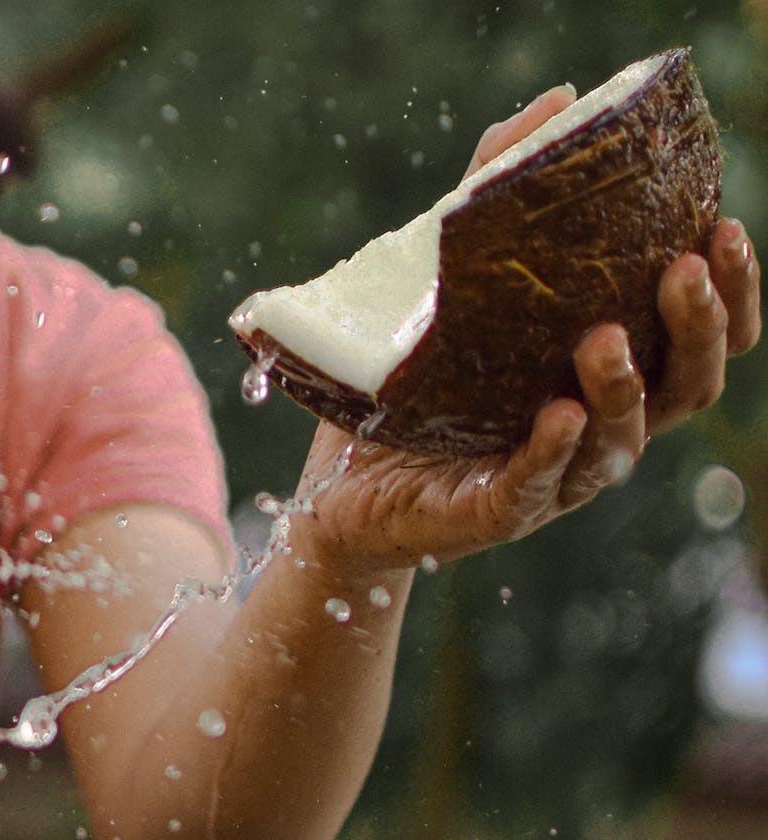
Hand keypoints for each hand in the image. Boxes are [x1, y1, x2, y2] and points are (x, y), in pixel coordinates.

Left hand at [293, 88, 760, 576]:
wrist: (338, 485)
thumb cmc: (412, 384)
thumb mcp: (452, 277)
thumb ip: (500, 192)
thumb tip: (556, 101)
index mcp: (606, 376)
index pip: (699, 342)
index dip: (730, 296)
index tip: (722, 230)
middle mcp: (596, 428)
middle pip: (686, 388)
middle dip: (697, 329)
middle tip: (683, 269)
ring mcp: (552, 477)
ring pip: (620, 441)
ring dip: (623, 388)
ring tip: (605, 338)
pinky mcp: (494, 511)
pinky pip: (536, 486)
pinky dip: (553, 450)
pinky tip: (558, 412)